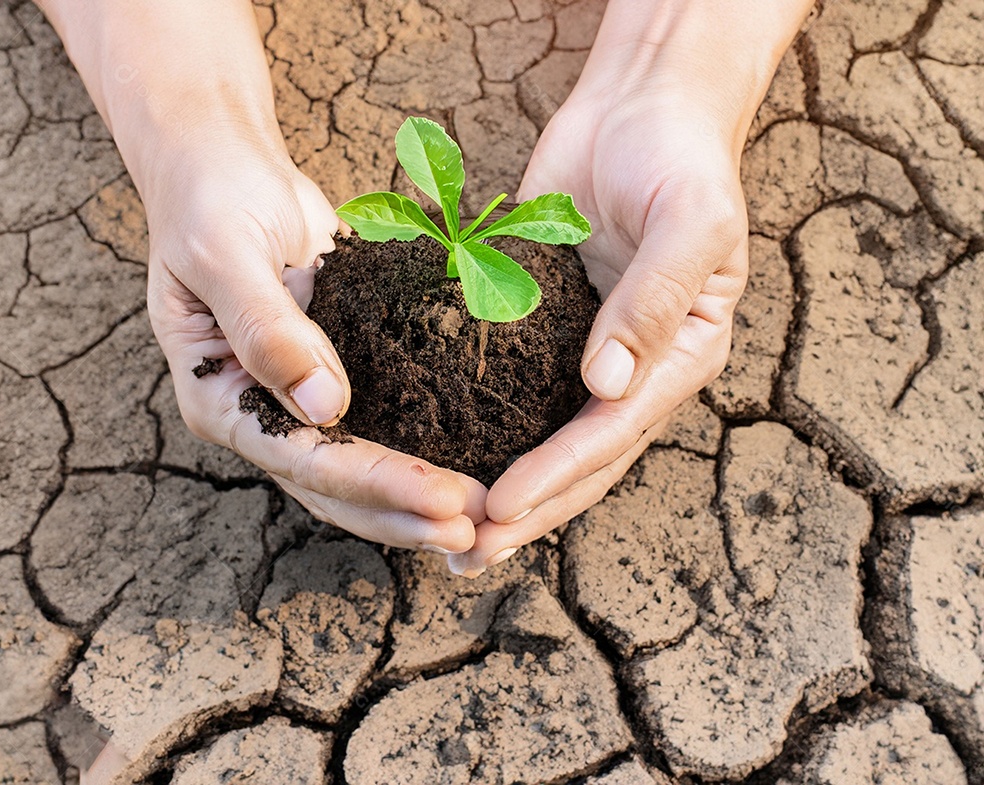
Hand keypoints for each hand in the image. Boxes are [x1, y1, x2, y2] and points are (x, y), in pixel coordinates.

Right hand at [36, 0, 483, 554]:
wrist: (227, 170)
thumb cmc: (210, 200)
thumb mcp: (223, 252)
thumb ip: (266, 326)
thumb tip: (325, 406)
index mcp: (220, 399)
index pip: (303, 459)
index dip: (376, 485)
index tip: (444, 501)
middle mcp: (261, 414)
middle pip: (336, 487)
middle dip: (406, 513)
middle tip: (480, 528)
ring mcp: (299, 400)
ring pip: (361, 471)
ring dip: (419, 497)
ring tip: (488, 515)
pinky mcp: (340, 373)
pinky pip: (384, 420)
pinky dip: (425, 446)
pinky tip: (478, 459)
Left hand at [446, 0, 809, 575]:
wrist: (645, 106)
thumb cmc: (682, 157)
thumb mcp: (690, 221)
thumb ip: (653, 301)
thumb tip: (605, 384)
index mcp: (679, 358)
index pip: (611, 432)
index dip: (556, 476)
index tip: (499, 510)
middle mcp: (631, 369)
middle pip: (576, 457)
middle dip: (523, 509)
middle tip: (464, 553)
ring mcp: (584, 351)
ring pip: (539, 434)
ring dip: (497, 484)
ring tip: (447, 532)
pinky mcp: (542, 326)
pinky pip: (509, 384)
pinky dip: (478, 421)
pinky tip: (436, 450)